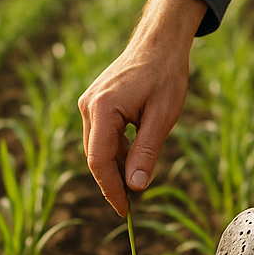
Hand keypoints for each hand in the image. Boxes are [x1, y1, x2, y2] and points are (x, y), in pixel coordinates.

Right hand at [78, 0, 206, 215]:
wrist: (160, 43)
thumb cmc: (165, 75)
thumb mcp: (162, 118)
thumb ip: (146, 152)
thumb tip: (136, 187)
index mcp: (102, 108)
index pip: (99, 161)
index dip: (111, 189)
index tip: (125, 211)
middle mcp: (88, 106)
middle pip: (95, 157)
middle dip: (112, 182)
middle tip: (132, 204)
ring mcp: (89, 103)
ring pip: (98, 148)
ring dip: (116, 166)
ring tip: (138, 177)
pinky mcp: (96, 103)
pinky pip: (102, 136)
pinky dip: (117, 151)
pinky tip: (135, 154)